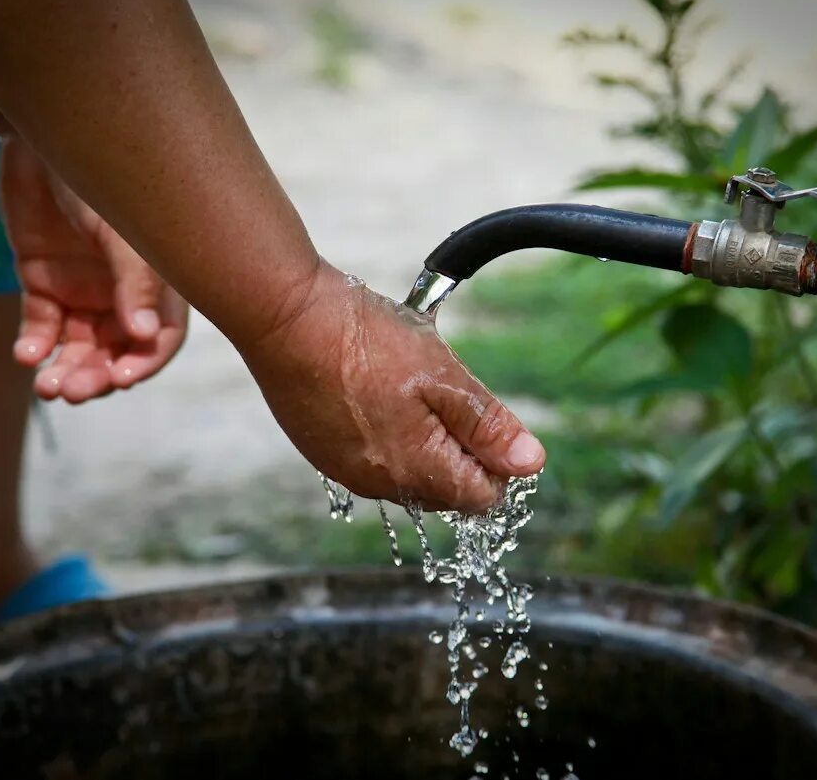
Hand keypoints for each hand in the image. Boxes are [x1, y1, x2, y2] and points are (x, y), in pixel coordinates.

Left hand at [0, 137, 187, 402]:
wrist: (41, 137)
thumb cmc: (96, 179)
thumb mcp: (122, 232)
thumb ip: (136, 285)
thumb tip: (144, 340)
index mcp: (156, 282)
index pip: (159, 337)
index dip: (145, 363)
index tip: (121, 380)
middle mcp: (122, 293)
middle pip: (117, 351)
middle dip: (98, 376)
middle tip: (72, 390)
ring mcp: (83, 291)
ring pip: (79, 347)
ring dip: (66, 370)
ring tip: (48, 386)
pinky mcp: (43, 283)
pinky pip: (41, 327)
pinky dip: (35, 345)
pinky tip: (26, 354)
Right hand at [240, 264, 545, 511]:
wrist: (285, 318)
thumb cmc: (366, 342)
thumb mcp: (444, 376)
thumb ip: (488, 426)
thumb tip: (530, 465)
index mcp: (416, 471)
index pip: (481, 498)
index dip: (497, 461)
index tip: (486, 418)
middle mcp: (379, 485)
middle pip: (445, 489)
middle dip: (460, 450)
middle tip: (449, 393)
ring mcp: (346, 470)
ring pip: (408, 473)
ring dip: (423, 439)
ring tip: (409, 384)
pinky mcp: (322, 451)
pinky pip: (372, 458)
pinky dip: (386, 433)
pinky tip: (376, 389)